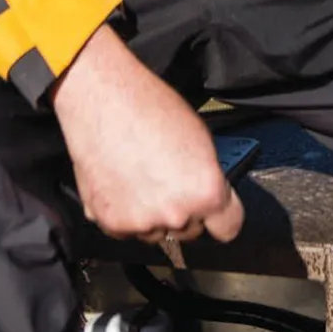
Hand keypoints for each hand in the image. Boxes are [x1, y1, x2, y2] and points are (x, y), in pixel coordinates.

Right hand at [51, 25, 243, 244]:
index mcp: (205, 191)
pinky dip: (126, 211)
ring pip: (157, 231)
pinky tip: (124, 181)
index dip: (223, 215)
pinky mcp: (110, 223)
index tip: (218, 210)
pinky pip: (128, 228)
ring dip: (154, 213)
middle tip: (172, 179)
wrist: (103, 100)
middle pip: (190, 230)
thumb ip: (206, 175)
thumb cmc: (150, 107)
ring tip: (143, 175)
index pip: (229, 227)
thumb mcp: (199, 137)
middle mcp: (176, 214)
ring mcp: (141, 223)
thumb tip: (207, 192)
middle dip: (185, 209)